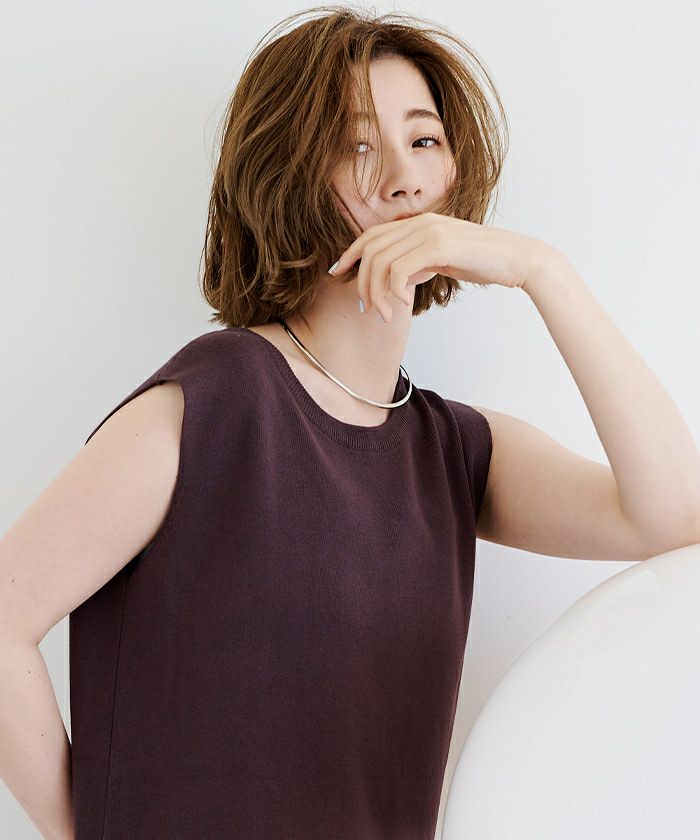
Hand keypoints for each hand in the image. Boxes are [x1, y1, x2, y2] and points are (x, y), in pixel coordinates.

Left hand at [328, 212, 554, 321]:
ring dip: (377, 292)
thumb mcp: (444, 260)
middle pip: (370, 249)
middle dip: (361, 281)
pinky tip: (403, 303)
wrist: (518, 260)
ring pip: (381, 261)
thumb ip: (420, 263)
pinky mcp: (439, 246)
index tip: (337, 273)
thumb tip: (400, 278)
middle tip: (366, 309)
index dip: (350, 254)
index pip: (372, 235)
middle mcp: (420, 222)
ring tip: (385, 314)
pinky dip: (394, 289)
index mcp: (419, 223)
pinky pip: (400, 269)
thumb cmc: (484, 262)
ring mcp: (429, 232)